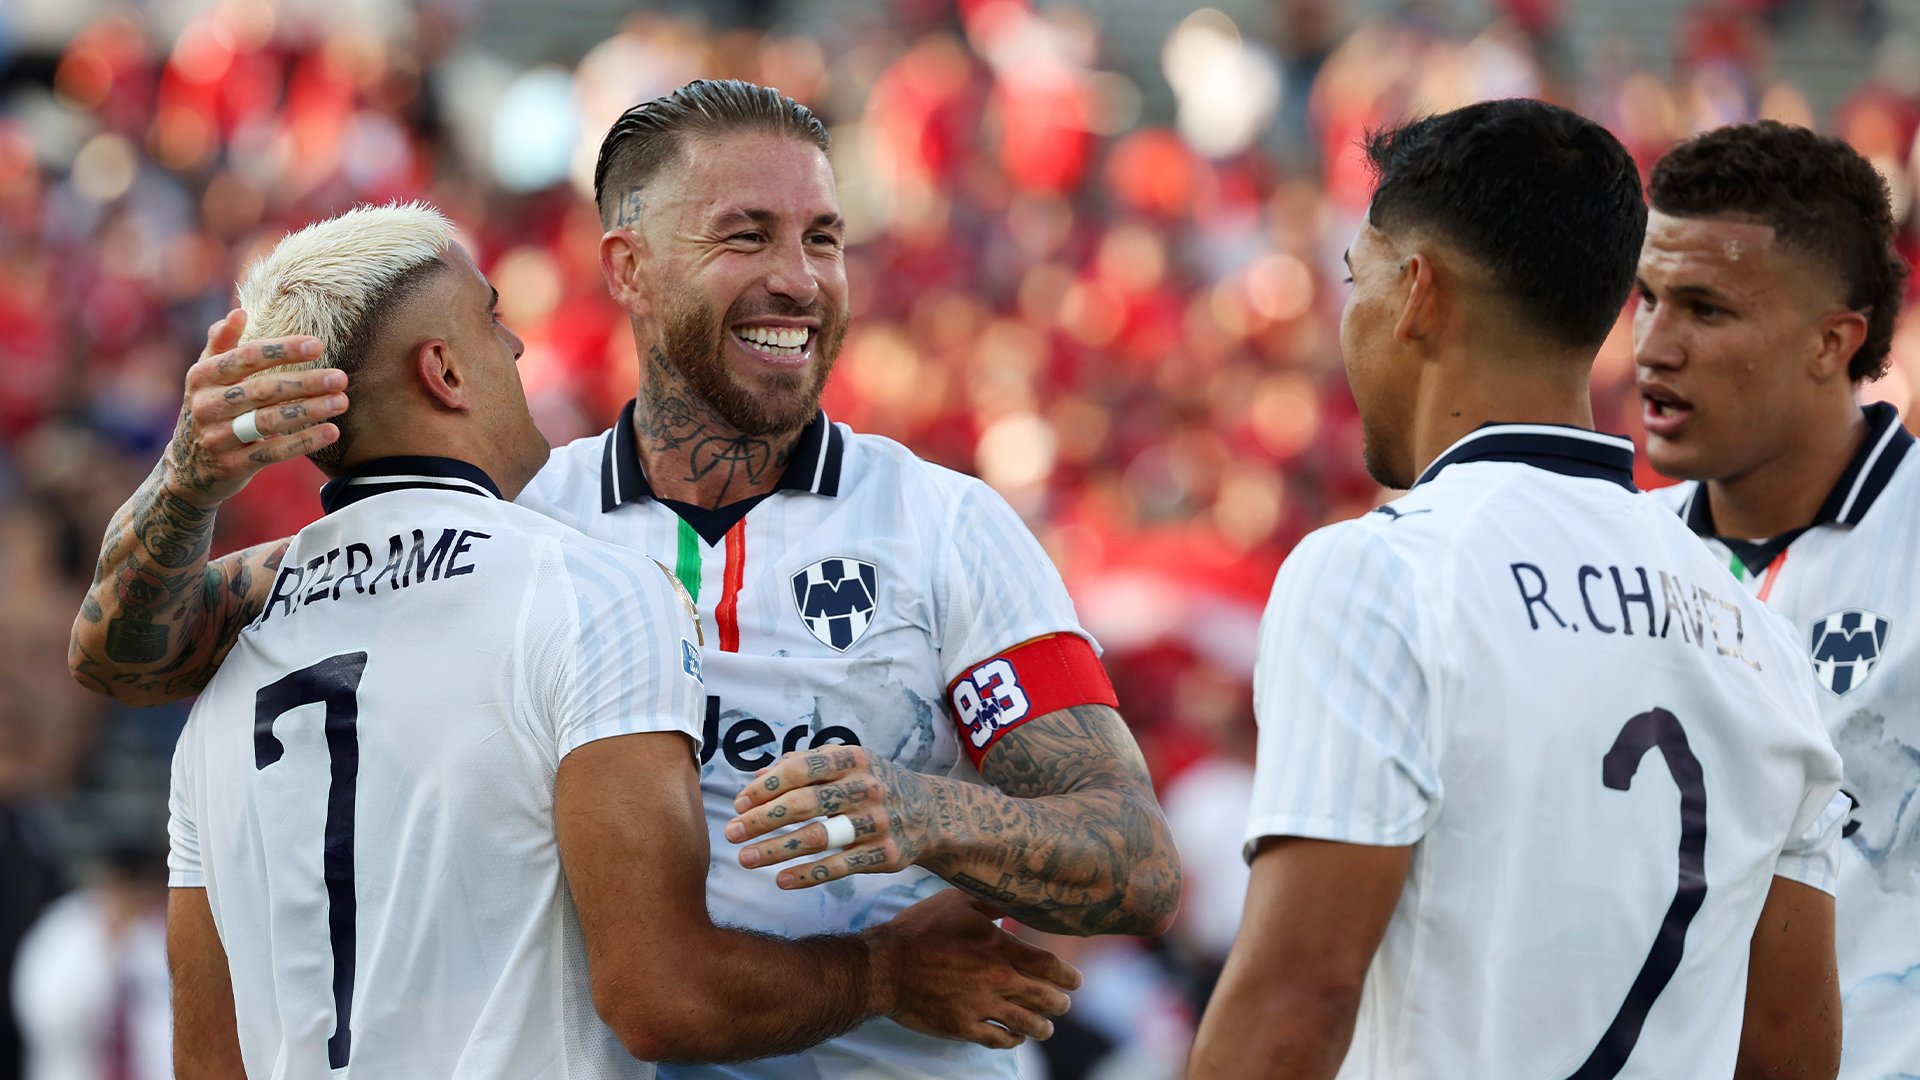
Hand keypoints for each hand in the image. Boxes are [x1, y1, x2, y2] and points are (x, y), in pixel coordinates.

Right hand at [165, 309, 345, 507]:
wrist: (189, 467)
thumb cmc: (210, 409)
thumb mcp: (206, 376)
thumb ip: (222, 344)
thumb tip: (239, 311)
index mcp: (202, 376)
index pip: (245, 357)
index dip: (282, 350)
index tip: (318, 345)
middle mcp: (207, 405)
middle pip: (262, 390)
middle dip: (304, 382)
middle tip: (341, 377)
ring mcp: (218, 437)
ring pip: (269, 421)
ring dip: (310, 410)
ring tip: (342, 401)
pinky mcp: (233, 465)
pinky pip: (273, 452)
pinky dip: (304, 441)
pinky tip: (332, 431)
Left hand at [727, 745, 935, 888]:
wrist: (931, 813)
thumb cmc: (872, 785)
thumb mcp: (847, 764)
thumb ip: (802, 766)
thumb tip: (756, 779)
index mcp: (853, 759)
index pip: (800, 768)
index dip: (766, 787)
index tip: (739, 805)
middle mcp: (866, 788)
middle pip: (805, 803)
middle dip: (762, 820)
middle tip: (731, 833)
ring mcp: (877, 822)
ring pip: (819, 837)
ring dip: (776, 849)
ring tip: (745, 859)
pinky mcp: (885, 855)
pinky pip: (839, 867)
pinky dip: (807, 874)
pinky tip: (780, 880)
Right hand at [864, 889, 1079, 1048]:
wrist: (885, 965)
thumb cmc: (921, 928)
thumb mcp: (958, 901)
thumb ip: (992, 903)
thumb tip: (1017, 902)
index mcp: (999, 949)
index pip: (1048, 966)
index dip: (1067, 975)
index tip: (1075, 981)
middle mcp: (997, 980)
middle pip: (1043, 998)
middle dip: (1059, 1003)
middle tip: (1064, 1004)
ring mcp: (980, 1006)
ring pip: (1026, 1024)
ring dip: (1042, 1027)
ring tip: (1047, 1028)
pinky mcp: (963, 1027)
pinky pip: (998, 1039)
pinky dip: (1012, 1040)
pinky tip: (1015, 1038)